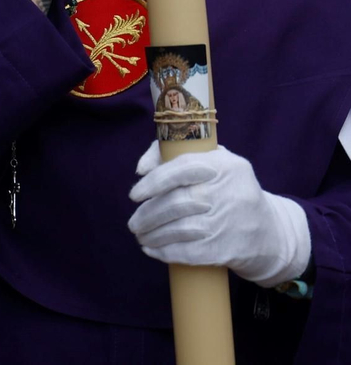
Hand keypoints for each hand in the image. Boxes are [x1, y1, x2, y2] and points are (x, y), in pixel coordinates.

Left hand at [129, 142, 310, 286]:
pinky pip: (189, 252)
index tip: (134, 195)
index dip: (152, 182)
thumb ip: (173, 155)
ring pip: (179, 229)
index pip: (180, 169)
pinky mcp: (229, 249)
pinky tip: (152, 250)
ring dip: (152, 235)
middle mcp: (229, 192)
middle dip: (147, 215)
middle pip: (176, 203)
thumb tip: (142, 169)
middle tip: (134, 223)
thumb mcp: (214, 163)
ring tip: (141, 235)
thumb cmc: (230, 191)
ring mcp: (230, 222)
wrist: (272, 233)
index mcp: (225, 166)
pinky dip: (165, 252)